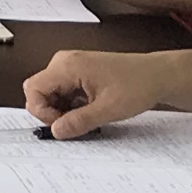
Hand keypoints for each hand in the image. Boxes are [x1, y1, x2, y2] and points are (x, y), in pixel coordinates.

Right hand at [19, 51, 159, 137]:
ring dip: (61, 109)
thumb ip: (79, 122)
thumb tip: (56, 131)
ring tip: (86, 116)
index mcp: (68, 65)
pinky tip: (89, 109)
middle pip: (38, 91)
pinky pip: (62, 90)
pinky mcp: (78, 72)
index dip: (42, 112)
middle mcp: (65, 61)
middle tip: (74, 123)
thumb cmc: (138, 85)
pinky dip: (69, 104)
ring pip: (50, 92)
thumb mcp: (108, 110)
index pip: (33, 90)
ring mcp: (71, 65)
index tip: (62, 124)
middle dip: (50, 112)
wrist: (158, 75)